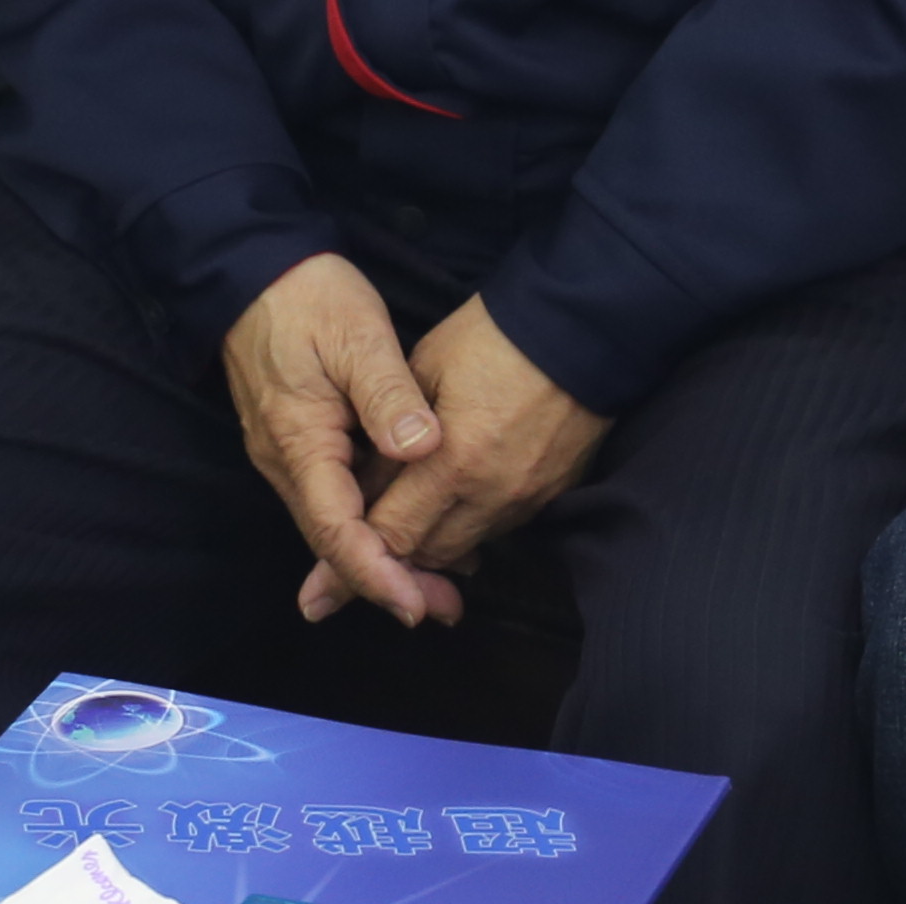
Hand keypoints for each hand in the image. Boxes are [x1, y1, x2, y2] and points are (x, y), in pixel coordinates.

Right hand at [227, 254, 458, 627]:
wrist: (252, 268)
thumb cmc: (306, 295)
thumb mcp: (356, 334)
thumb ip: (388, 393)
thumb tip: (421, 447)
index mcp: (300, 443)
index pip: (338, 531)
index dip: (378, 573)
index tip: (416, 604)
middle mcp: (287, 463)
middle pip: (337, 543)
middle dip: (390, 580)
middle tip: (447, 607)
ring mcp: (290, 454)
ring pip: (337, 524)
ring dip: (385, 556)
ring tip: (444, 581)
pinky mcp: (302, 440)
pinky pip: (336, 498)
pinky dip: (374, 522)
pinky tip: (413, 525)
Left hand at [332, 298, 607, 610]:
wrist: (582, 325)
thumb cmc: (492, 336)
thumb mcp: (424, 369)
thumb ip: (389, 437)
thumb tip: (361, 488)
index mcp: (453, 463)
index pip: (391, 534)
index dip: (354, 555)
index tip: (323, 580)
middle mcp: (491, 496)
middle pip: (427, 552)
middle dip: (391, 550)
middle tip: (362, 545)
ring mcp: (526, 499)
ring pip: (463, 548)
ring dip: (431, 540)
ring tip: (407, 521)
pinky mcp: (552, 494)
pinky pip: (498, 528)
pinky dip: (468, 524)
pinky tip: (454, 500)